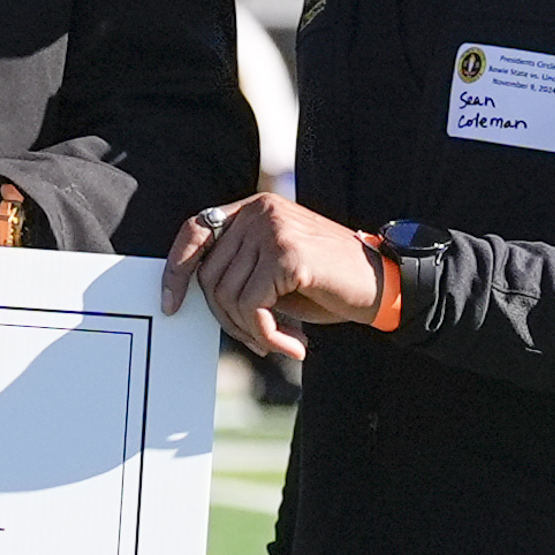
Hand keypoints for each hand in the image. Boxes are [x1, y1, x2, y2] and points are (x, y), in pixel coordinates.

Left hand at [165, 194, 380, 360]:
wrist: (384, 284)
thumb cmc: (328, 283)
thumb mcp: (275, 271)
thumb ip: (238, 270)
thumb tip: (189, 296)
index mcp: (253, 209)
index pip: (194, 232)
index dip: (175, 269)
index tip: (170, 304)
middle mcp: (260, 212)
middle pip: (209, 275)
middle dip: (228, 319)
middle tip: (260, 340)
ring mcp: (273, 229)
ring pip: (227, 296)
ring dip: (250, 331)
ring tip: (279, 341)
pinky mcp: (287, 255)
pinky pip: (252, 308)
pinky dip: (267, 335)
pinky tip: (294, 345)